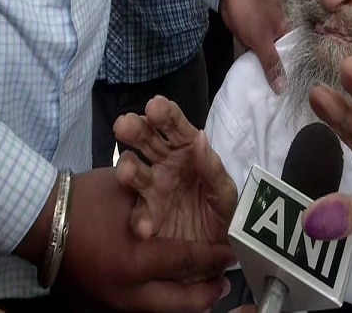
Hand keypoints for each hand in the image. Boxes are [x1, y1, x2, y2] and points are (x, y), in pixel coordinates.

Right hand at [60, 168, 232, 311]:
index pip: (189, 261)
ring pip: (167, 309)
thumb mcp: (132, 195)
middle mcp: (130, 291)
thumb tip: (191, 216)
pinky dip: (167, 300)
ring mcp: (115, 303)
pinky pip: (148, 308)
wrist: (37, 222)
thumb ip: (162, 207)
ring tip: (207, 289)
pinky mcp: (105, 305)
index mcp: (138, 261)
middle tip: (224, 284)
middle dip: (209, 294)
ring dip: (189, 299)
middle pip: (184, 303)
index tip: (230, 251)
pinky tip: (176, 288)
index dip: (214, 256)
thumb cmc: (86, 201)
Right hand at [114, 96, 236, 247]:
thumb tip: (199, 137)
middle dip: (135, 129)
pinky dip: (141, 219)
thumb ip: (213, 167)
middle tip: (125, 124)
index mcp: (187, 149)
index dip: (165, 114)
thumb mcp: (225, 190)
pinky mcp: (146, 215)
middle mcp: (164, 163)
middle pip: (146, 140)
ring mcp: (151, 188)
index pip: (175, 126)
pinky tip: (146, 228)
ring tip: (128, 173)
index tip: (155, 105)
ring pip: (133, 170)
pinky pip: (138, 213)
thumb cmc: (224, 210)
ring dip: (127, 168)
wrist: (219, 246)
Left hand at [220, 0, 288, 91]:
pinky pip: (255, 52)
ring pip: (266, 55)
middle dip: (278, 74)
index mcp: (286, 31)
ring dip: (265, 69)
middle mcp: (278, 33)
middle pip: (280, 57)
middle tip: (278, 98)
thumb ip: (271, 63)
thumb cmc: (249, 12)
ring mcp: (263, 34)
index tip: (292, 93)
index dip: (293, 73)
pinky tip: (255, 77)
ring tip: (267, 93)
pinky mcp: (250, 35)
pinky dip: (254, 62)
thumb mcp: (262, 40)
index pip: (294, 56)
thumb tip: (283, 88)